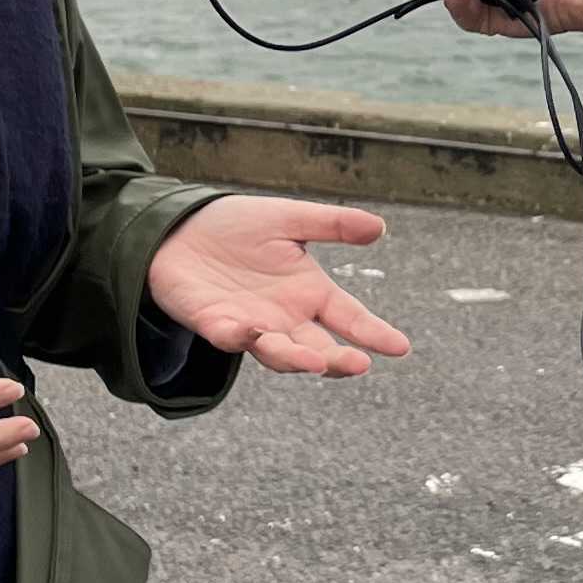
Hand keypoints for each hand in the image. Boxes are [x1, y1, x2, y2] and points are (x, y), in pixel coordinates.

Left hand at [143, 195, 413, 377]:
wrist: (181, 229)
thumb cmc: (238, 226)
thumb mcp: (288, 219)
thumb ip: (331, 224)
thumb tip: (378, 227)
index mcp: (309, 293)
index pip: (349, 318)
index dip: (374, 333)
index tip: (401, 347)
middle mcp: (286, 317)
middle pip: (319, 349)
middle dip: (339, 360)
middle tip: (359, 364)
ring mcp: (252, 325)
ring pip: (279, 353)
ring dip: (296, 359)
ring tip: (314, 361)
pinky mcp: (215, 324)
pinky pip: (230, 338)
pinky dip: (241, 338)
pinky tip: (252, 332)